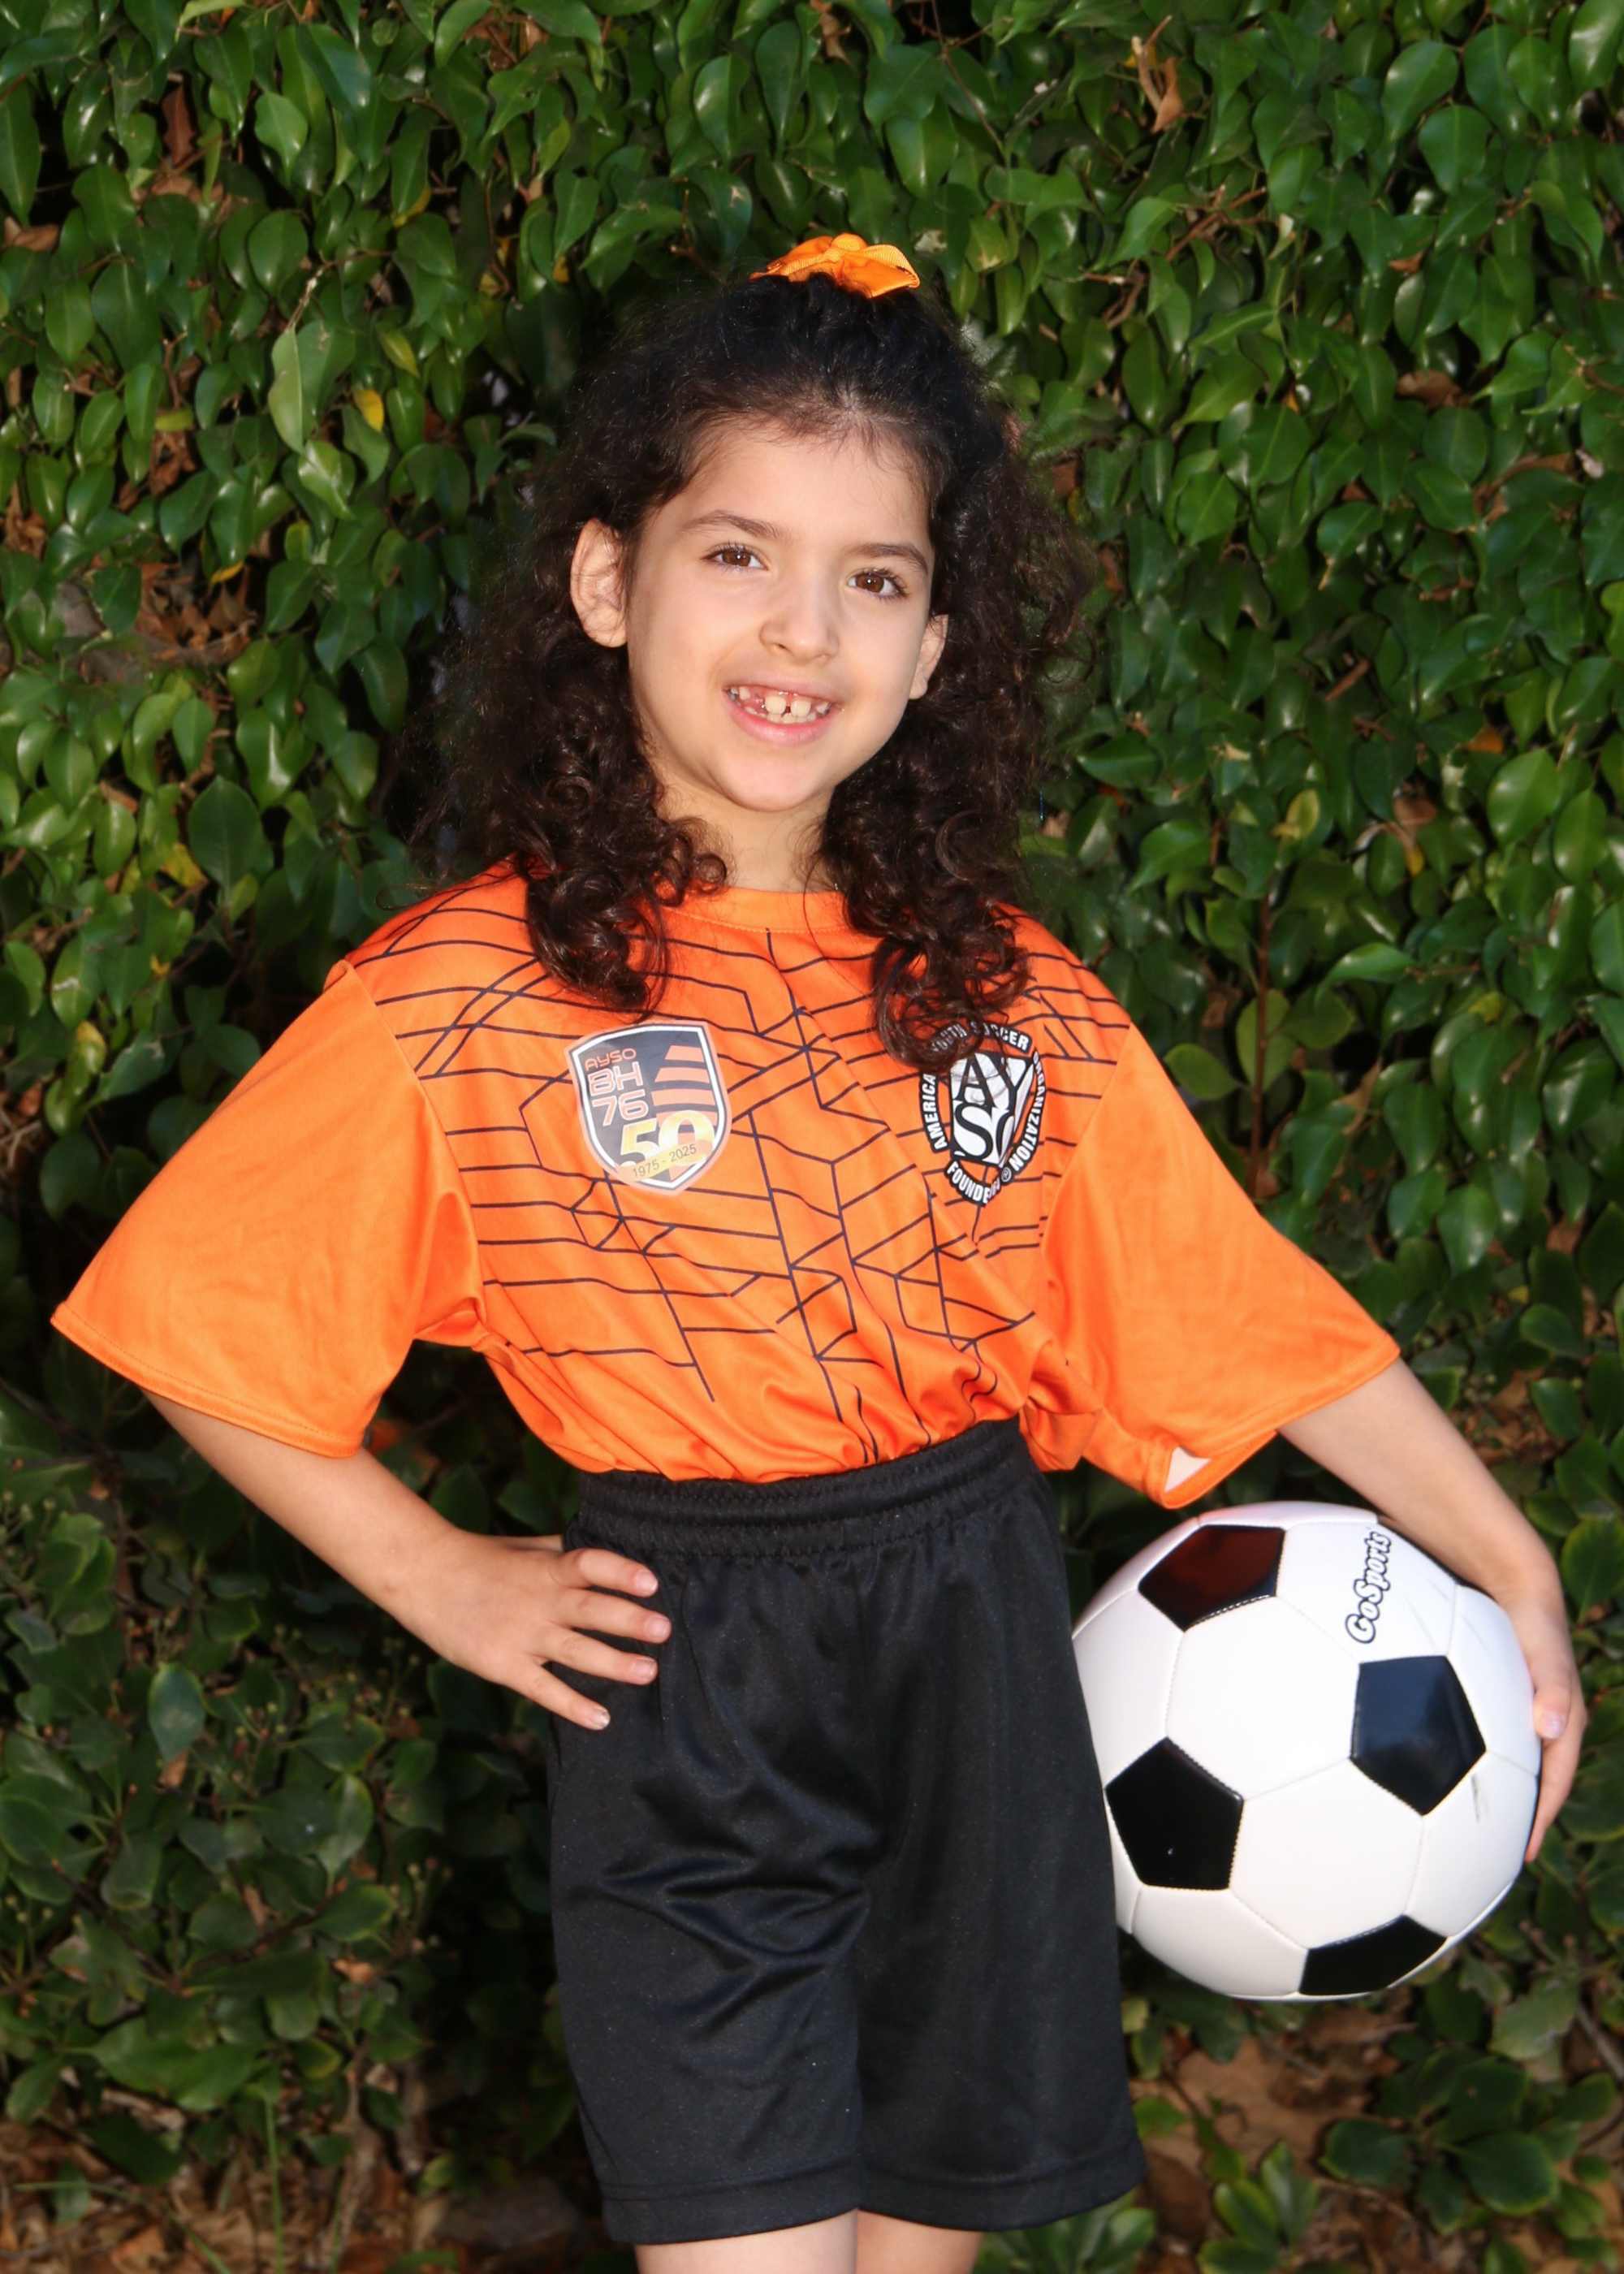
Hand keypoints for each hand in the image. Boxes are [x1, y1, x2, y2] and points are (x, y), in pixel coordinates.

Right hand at [396, 1528, 669, 1730]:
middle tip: (664, 1630)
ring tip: (648, 1671)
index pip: (589, 1564)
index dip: (620, 1572)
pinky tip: (600, 1718)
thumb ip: (565, 1552)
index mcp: (546, 1567)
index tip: (650, 1581)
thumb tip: (609, 1550)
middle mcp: (539, 1600)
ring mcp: (522, 1634)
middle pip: (589, 1609)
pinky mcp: (503, 1665)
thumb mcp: (526, 1548)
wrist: (423, 1578)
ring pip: (575, 1651)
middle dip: (628, 1621)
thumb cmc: (481, 1559)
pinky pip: (543, 1688)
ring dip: (613, 1663)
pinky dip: (571, 1705)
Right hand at [1276, 1362, 1583, 1862]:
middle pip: (1534, 1736)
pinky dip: (1552, 1698)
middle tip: (1513, 1859)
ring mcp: (1526, 1621)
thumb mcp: (1318, 1598)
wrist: (1399, 1464)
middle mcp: (1499, 1648)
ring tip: (1536, 1827)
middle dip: (1531, 1798)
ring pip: (1557, 1709)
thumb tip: (1226, 1660)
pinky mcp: (1539, 1591)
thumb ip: (1296, 1640)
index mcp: (1454, 1663)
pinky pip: (1552, 1659)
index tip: (1459, 1847)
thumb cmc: (1353, 1530)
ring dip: (1552, 1768)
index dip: (1482, 1793)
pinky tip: (1543, 1733)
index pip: (1483, 1739)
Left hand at [1499, 1581, 1585, 1861]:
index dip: (1541, 1819)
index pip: (1555, 1782)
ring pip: (1513, 1766)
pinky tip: (1447, 1773)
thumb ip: (1549, 1684)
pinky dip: (1481, 1765)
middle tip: (1494, 1860)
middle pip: (1536, 1783)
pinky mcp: (1501, 1702)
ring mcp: (1523, 1714)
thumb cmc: (1530, 1620)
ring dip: (1500, 1796)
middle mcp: (1545, 1723)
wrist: (1513, 1584)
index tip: (1522, 1854)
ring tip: (1471, 1831)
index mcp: (1562, 1721)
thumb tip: (1551, 1727)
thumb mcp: (1544, 1652)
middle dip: (1521, 1821)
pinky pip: (1493, 1743)